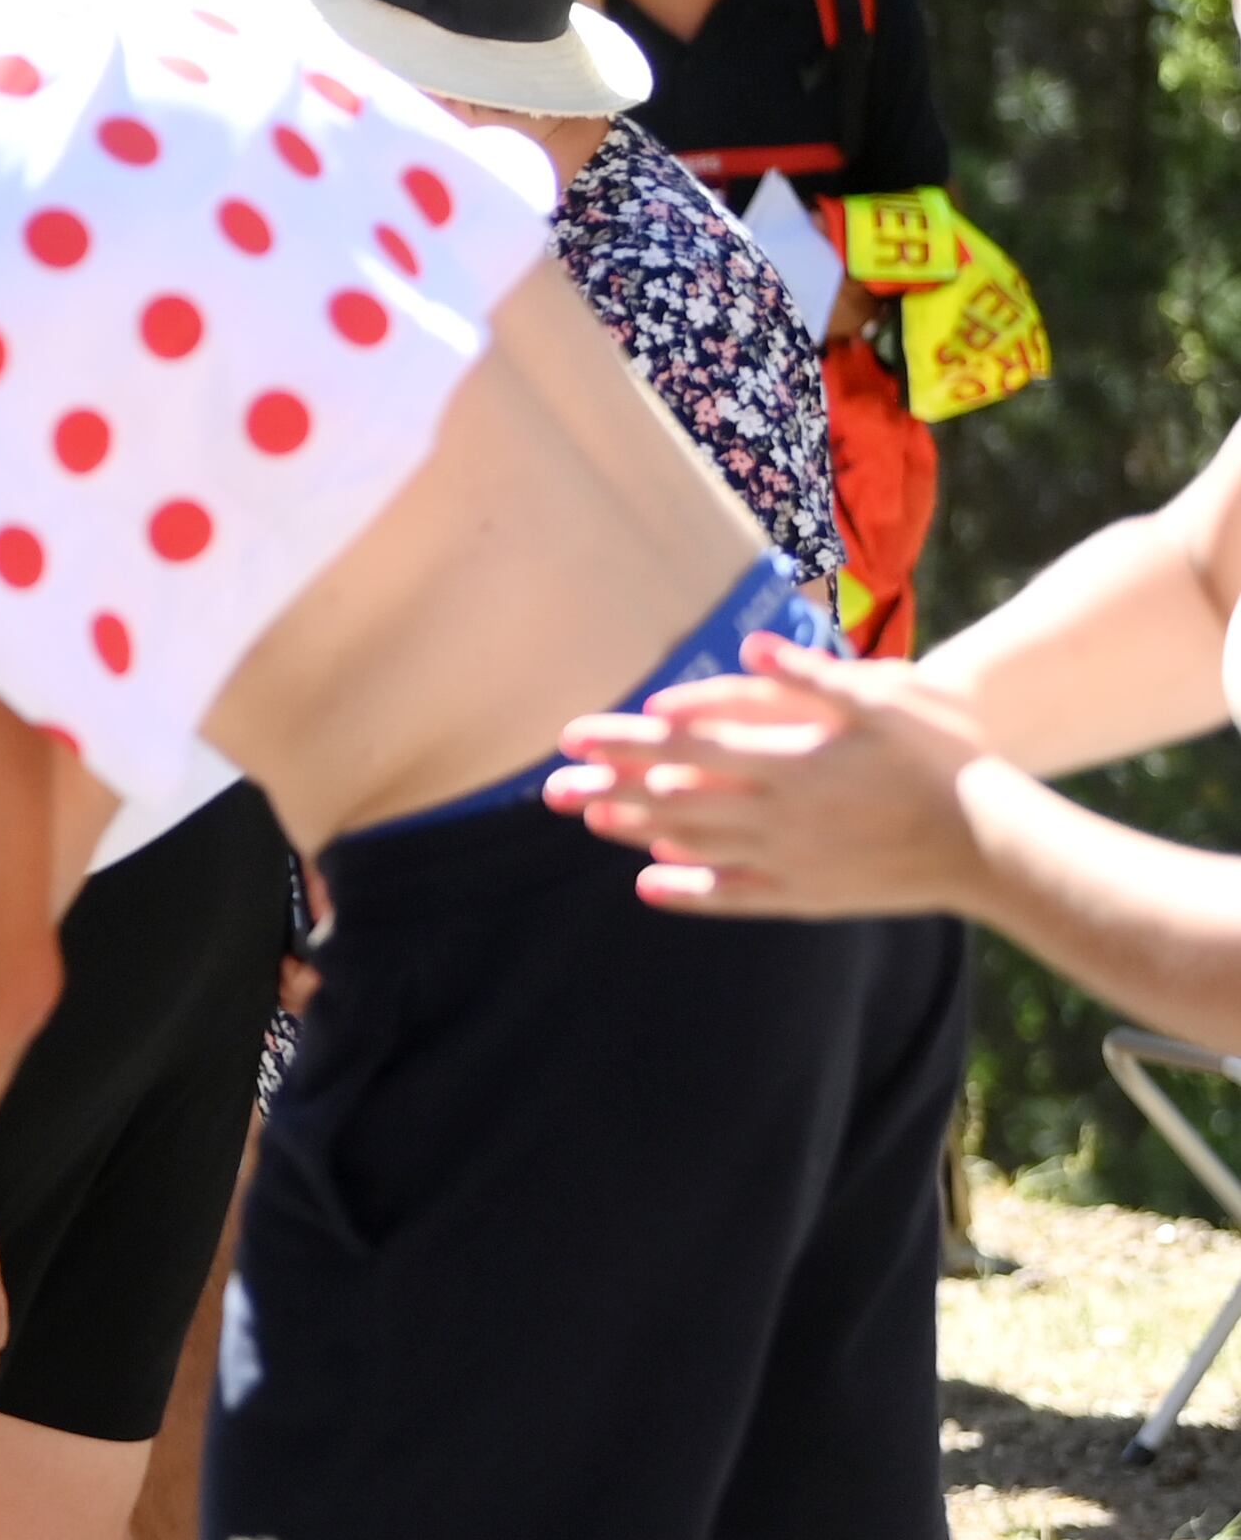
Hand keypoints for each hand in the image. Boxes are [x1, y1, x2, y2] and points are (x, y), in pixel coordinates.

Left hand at [545, 634, 986, 916]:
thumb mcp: (884, 703)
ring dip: (636, 833)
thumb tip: (749, 645)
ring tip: (591, 821)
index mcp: (788, 763)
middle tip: (549, 789)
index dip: (624, 742)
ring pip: (694, 847)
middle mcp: (776, 815)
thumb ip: (811, 677)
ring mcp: (789, 860)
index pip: (684, 749)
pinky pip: (734, 894)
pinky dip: (688, 889)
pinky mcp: (807, 894)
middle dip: (608, 790)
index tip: (574, 737)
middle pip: (673, 801)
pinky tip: (650, 885)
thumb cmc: (943, 761)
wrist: (991, 843)